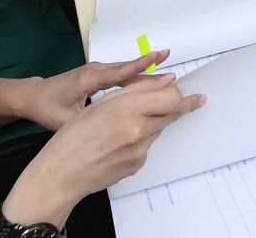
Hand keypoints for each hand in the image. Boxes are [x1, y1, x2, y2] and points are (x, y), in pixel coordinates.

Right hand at [2, 74, 204, 229]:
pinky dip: (139, 139)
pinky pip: (147, 145)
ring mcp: (140, 151)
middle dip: (180, 105)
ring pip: (159, 128)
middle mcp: (138, 131)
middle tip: (193, 100)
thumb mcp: (102, 102)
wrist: (62, 174)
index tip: (187, 90)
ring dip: (152, 121)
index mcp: (126, 109)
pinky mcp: (138, 164)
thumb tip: (166, 81)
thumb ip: (137, 89)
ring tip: (125, 124)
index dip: (176, 91)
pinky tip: (118, 142)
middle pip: (172, 112)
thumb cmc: (74, 136)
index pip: (170, 96)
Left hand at [15, 50, 169, 131]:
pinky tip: (148, 78)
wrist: (33, 95)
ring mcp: (96, 70)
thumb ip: (85, 123)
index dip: (142, 68)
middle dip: (151, 69)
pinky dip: (134, 75)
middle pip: (128, 69)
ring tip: (167, 72)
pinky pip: (120, 73)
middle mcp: (95, 70)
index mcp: (89, 79)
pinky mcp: (97, 75)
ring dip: (145, 71)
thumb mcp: (64, 120)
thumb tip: (106, 132)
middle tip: (173, 73)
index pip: (121, 72)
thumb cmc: (46, 107)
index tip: (162, 63)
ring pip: (125, 70)